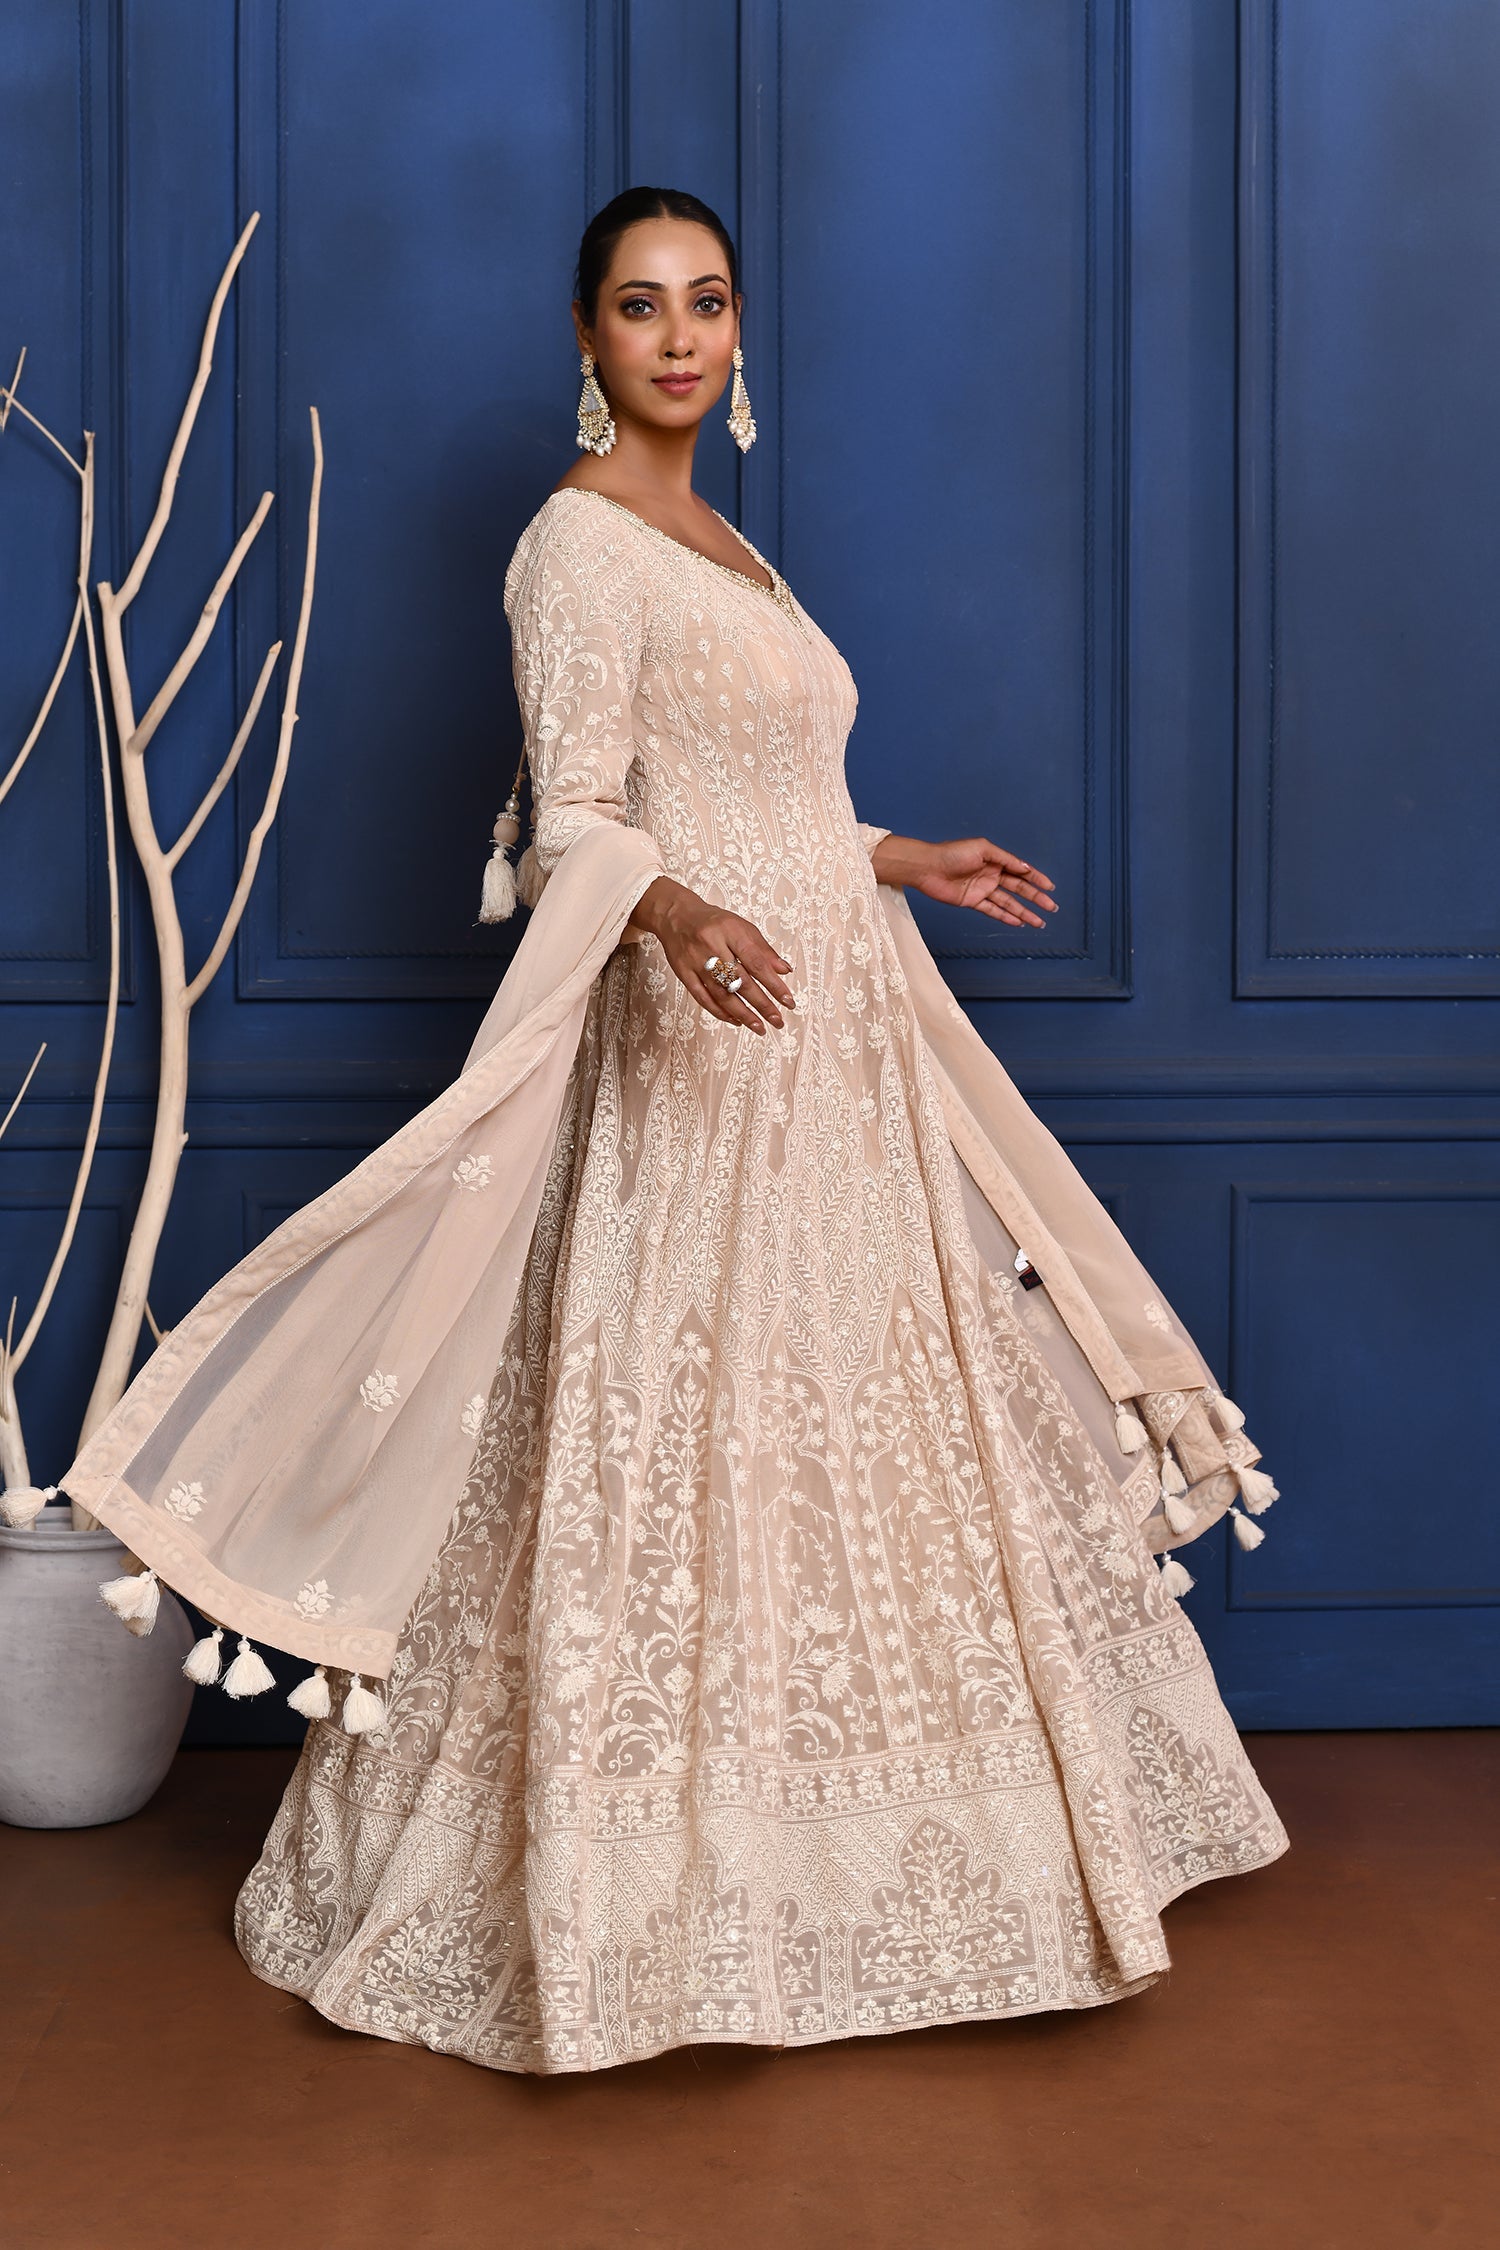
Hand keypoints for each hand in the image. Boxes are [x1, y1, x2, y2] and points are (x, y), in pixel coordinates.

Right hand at [624, 876, 796, 1032]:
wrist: (676, 916)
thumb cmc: (713, 922)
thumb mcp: (742, 927)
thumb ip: (763, 949)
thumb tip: (784, 970)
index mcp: (731, 931)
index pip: (757, 963)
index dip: (774, 985)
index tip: (788, 1001)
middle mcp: (712, 946)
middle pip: (740, 981)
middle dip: (761, 1004)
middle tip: (777, 1020)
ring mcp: (696, 961)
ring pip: (722, 993)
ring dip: (742, 1013)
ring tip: (759, 1027)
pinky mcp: (683, 973)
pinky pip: (702, 997)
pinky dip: (720, 1011)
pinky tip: (735, 1020)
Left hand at [869, 833, 1057, 928]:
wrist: (927, 867)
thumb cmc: (951, 853)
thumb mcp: (983, 849)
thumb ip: (1006, 859)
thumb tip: (1026, 868)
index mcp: (995, 860)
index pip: (1021, 871)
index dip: (1037, 879)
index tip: (1050, 888)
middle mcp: (991, 875)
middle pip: (1019, 889)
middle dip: (1036, 898)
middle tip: (1051, 908)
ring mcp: (982, 889)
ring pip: (1008, 903)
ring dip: (1024, 912)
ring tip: (1039, 922)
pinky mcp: (972, 901)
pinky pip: (992, 910)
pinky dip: (1005, 917)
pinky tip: (1018, 922)